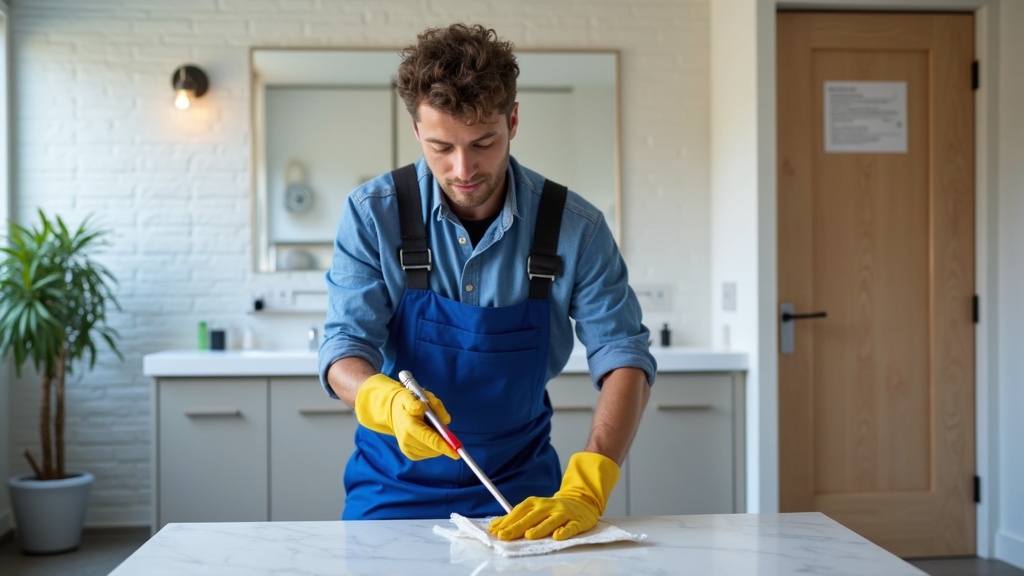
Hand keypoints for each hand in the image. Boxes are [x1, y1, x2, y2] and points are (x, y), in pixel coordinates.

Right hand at [353, 374, 458, 460]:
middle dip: (444, 442)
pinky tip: (427, 435)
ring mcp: (407, 449)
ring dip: (437, 444)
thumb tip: (446, 421)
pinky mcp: (409, 454)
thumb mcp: (423, 395)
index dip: (446, 446)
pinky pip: (428, 453)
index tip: (457, 453)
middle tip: (444, 430)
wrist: (392, 410)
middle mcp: (407, 440)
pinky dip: (432, 446)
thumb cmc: (410, 401)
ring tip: (431, 429)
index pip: (431, 439)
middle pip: (434, 448)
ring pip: (432, 452)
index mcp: (410, 426)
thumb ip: (435, 405)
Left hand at [488, 452, 619, 540]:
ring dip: (540, 528)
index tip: (495, 530)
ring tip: (529, 535)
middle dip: (517, 526)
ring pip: (551, 521)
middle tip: (504, 535)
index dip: (507, 521)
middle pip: (532, 517)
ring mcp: (563, 513)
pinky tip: (558, 536)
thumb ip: (517, 518)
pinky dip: (565, 531)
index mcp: (537, 503)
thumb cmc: (553, 509)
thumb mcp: (535, 510)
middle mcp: (549, 506)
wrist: (582, 502)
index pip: (520, 511)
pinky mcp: (577, 521)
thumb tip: (494, 526)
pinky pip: (571, 527)